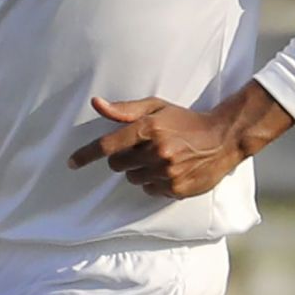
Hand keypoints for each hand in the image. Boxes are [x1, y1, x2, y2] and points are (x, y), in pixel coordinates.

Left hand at [66, 88, 287, 198]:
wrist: (223, 138)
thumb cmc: (185, 120)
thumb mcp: (156, 107)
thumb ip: (125, 109)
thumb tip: (96, 104)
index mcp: (148, 129)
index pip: (107, 146)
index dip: (86, 155)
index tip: (71, 163)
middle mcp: (156, 152)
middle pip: (117, 165)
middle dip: (123, 158)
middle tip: (140, 150)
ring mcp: (167, 172)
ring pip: (132, 179)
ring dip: (138, 171)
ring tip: (158, 158)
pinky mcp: (176, 188)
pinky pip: (150, 190)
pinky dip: (153, 182)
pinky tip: (168, 170)